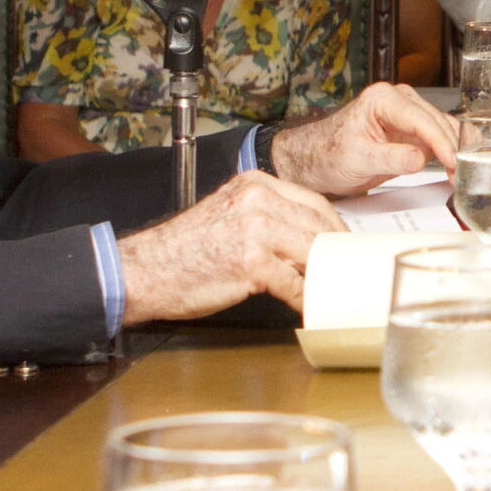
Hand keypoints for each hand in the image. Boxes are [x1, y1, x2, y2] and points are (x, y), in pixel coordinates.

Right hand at [115, 171, 343, 321]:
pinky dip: (303, 299)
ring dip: (323, 275)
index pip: (312, 202)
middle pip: (318, 226)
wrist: (144, 270)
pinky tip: (306, 307)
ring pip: (311, 253)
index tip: (344, 243)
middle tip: (346, 269)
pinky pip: (293, 284)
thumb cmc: (184, 249)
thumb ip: (266, 216)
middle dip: (336, 251)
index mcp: (254, 184)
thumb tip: (305, 236)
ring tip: (331, 289)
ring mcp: (255, 230)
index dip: (334, 227)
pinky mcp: (252, 263)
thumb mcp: (229, 214)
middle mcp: (257, 200)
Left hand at [265, 83, 461, 195]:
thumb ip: (390, 158)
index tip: (453, 162)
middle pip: (438, 122)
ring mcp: (408, 114)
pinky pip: (439, 138)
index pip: (421, 119)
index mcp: (383, 99)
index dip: (441, 142)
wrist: (316, 160)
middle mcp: (399, 100)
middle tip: (462, 176)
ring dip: (455, 151)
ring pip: (444, 128)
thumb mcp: (357, 159)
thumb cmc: (327, 154)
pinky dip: (450, 152)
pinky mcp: (413, 130)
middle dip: (452, 149)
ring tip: (460, 176)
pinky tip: (455, 169)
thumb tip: (419, 158)